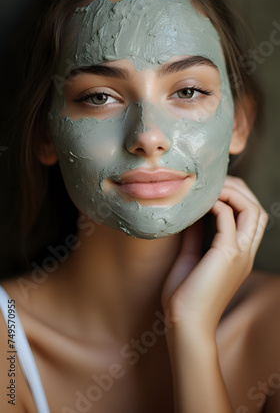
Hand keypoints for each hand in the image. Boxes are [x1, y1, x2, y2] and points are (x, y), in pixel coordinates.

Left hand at [161, 176, 267, 335]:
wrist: (184, 325)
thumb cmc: (185, 297)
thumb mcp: (190, 258)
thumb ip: (195, 235)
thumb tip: (192, 214)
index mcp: (239, 255)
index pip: (252, 217)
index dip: (237, 197)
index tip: (213, 189)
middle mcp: (245, 252)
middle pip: (257, 210)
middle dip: (239, 189)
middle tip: (215, 183)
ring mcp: (239, 253)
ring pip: (252, 210)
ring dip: (233, 192)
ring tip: (212, 188)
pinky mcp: (227, 254)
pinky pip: (229, 218)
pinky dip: (218, 204)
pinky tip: (202, 203)